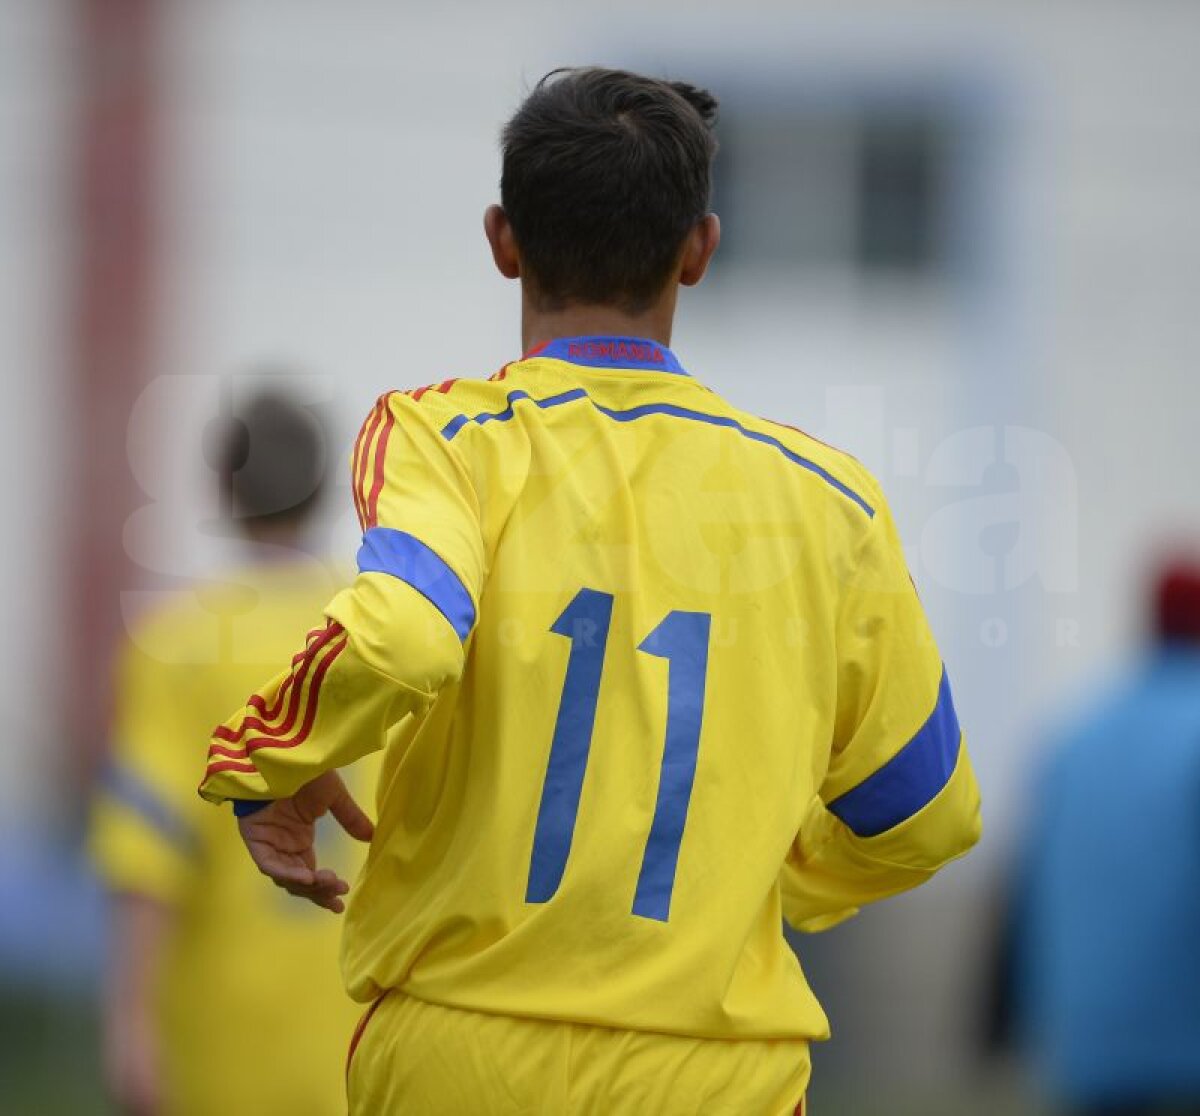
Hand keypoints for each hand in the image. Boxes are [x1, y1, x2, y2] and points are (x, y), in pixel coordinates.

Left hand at [237, 771, 373, 912]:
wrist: (283, 754)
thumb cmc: (306, 772)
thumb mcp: (333, 797)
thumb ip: (349, 818)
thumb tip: (371, 837)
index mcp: (298, 840)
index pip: (309, 875)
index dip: (323, 890)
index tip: (341, 901)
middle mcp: (283, 847)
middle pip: (298, 882)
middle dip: (318, 892)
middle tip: (338, 894)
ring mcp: (268, 844)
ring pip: (284, 877)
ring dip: (305, 885)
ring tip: (328, 883)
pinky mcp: (255, 839)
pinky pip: (269, 864)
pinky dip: (287, 873)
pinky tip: (306, 877)